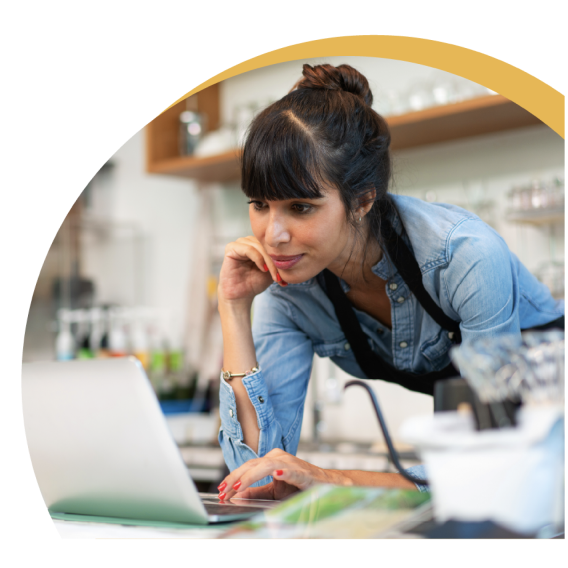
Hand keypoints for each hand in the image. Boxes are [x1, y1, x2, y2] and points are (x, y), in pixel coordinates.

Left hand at [216, 449, 351, 501]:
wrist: (326, 484)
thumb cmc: (300, 485)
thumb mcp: (274, 490)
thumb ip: (257, 491)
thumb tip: (238, 494)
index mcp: (270, 460)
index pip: (247, 467)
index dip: (233, 478)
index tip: (221, 490)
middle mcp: (278, 457)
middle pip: (252, 464)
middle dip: (236, 478)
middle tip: (223, 490)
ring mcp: (290, 462)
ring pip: (266, 465)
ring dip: (250, 476)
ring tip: (238, 486)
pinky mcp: (302, 471)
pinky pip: (290, 470)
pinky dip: (283, 472)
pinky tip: (276, 475)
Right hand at [218, 236, 286, 306]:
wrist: (241, 295)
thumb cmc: (255, 282)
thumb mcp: (272, 270)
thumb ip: (280, 260)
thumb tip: (295, 255)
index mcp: (257, 243)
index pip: (272, 245)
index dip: (281, 258)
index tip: (285, 276)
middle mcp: (248, 241)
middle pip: (267, 245)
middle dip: (275, 261)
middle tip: (280, 276)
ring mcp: (239, 243)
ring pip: (259, 247)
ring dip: (269, 262)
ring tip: (273, 275)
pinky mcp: (231, 248)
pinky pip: (248, 249)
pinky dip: (258, 259)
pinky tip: (262, 269)